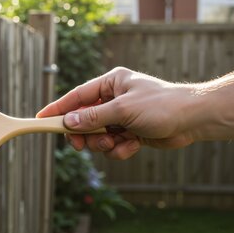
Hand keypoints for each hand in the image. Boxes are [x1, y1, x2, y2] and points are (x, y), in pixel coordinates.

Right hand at [37, 67, 197, 158]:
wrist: (193, 120)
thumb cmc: (161, 106)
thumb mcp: (123, 110)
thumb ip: (93, 117)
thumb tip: (68, 123)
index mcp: (111, 83)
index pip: (77, 96)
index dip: (58, 109)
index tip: (40, 119)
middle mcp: (114, 98)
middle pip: (84, 120)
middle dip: (85, 134)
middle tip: (82, 145)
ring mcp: (122, 117)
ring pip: (97, 136)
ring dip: (104, 144)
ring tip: (117, 144)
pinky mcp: (131, 133)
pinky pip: (113, 145)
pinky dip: (120, 149)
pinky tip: (133, 146)